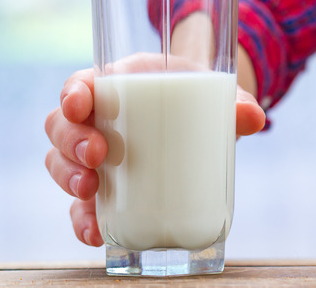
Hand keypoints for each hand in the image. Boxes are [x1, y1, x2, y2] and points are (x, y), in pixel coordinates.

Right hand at [44, 54, 264, 245]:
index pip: (82, 83)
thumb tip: (255, 117)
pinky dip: (82, 219)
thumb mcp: (219, 97)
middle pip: (61, 125)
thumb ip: (238, 104)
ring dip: (69, 176)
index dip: (74, 93)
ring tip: (90, 190)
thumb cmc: (202, 99)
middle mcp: (101, 119)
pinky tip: (94, 231)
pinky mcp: (106, 189)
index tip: (80, 105)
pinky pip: (81, 204)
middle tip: (97, 155)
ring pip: (61, 162)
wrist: (206, 120)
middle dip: (71, 141)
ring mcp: (98, 156)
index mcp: (121, 85)